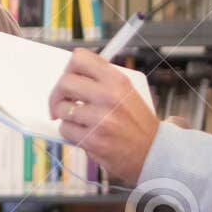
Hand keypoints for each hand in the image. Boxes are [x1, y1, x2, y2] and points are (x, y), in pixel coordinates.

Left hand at [49, 49, 161, 183]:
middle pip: (64, 82)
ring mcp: (100, 119)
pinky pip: (65, 129)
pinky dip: (69, 132)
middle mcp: (109, 96)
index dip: (68, 69)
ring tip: (78, 120)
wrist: (153, 152)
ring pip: (61, 108)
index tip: (68, 79)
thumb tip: (69, 75)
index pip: (79, 58)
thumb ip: (101, 81)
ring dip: (64, 115)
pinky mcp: (92, 140)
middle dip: (57, 94)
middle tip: (61, 103)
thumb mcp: (126, 92)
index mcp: (117, 80)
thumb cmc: (137, 123)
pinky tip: (83, 133)